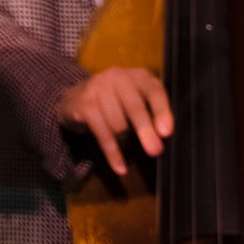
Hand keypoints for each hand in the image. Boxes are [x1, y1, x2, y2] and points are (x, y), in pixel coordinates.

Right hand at [56, 66, 172, 175]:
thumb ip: (152, 114)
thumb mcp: (137, 102)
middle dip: (145, 131)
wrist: (77, 97)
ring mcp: (97, 88)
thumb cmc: (117, 102)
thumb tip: (162, 136)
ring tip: (126, 145)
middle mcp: (117, 76)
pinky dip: (112, 153)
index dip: (161, 111)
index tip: (166, 132)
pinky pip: (102, 133)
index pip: (153, 91)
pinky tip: (120, 167)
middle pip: (134, 107)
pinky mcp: (84, 103)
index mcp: (138, 76)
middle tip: (155, 151)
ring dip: (125, 141)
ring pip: (117, 123)